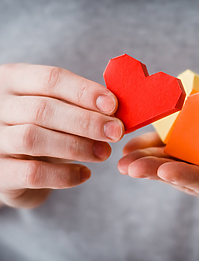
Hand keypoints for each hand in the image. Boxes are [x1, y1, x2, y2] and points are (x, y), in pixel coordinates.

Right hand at [0, 63, 123, 207]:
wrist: (13, 165)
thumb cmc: (43, 128)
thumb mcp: (55, 108)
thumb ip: (79, 105)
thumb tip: (116, 111)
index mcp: (13, 80)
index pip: (50, 78)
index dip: (85, 91)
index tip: (113, 106)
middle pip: (44, 109)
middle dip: (87, 121)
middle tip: (116, 132)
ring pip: (34, 139)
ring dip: (77, 146)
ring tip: (104, 153)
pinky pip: (32, 173)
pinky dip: (64, 175)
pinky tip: (85, 174)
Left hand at [118, 122, 198, 209]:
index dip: (191, 179)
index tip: (166, 171)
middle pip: (187, 177)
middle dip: (158, 172)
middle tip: (130, 167)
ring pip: (176, 163)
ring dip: (149, 160)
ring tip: (125, 157)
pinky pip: (175, 146)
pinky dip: (155, 143)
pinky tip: (134, 143)